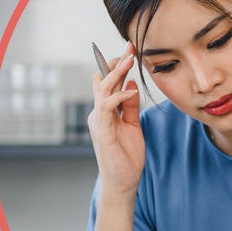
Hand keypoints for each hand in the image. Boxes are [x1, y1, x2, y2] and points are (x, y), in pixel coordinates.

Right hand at [87, 44, 143, 195]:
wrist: (122, 183)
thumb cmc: (126, 157)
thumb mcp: (133, 126)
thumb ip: (131, 106)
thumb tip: (132, 84)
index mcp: (105, 111)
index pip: (108, 82)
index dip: (117, 65)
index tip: (132, 50)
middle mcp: (98, 113)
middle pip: (103, 80)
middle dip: (116, 62)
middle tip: (131, 47)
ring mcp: (98, 121)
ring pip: (102, 90)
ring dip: (116, 73)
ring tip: (129, 60)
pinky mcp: (102, 131)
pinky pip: (106, 107)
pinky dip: (117, 97)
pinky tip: (129, 91)